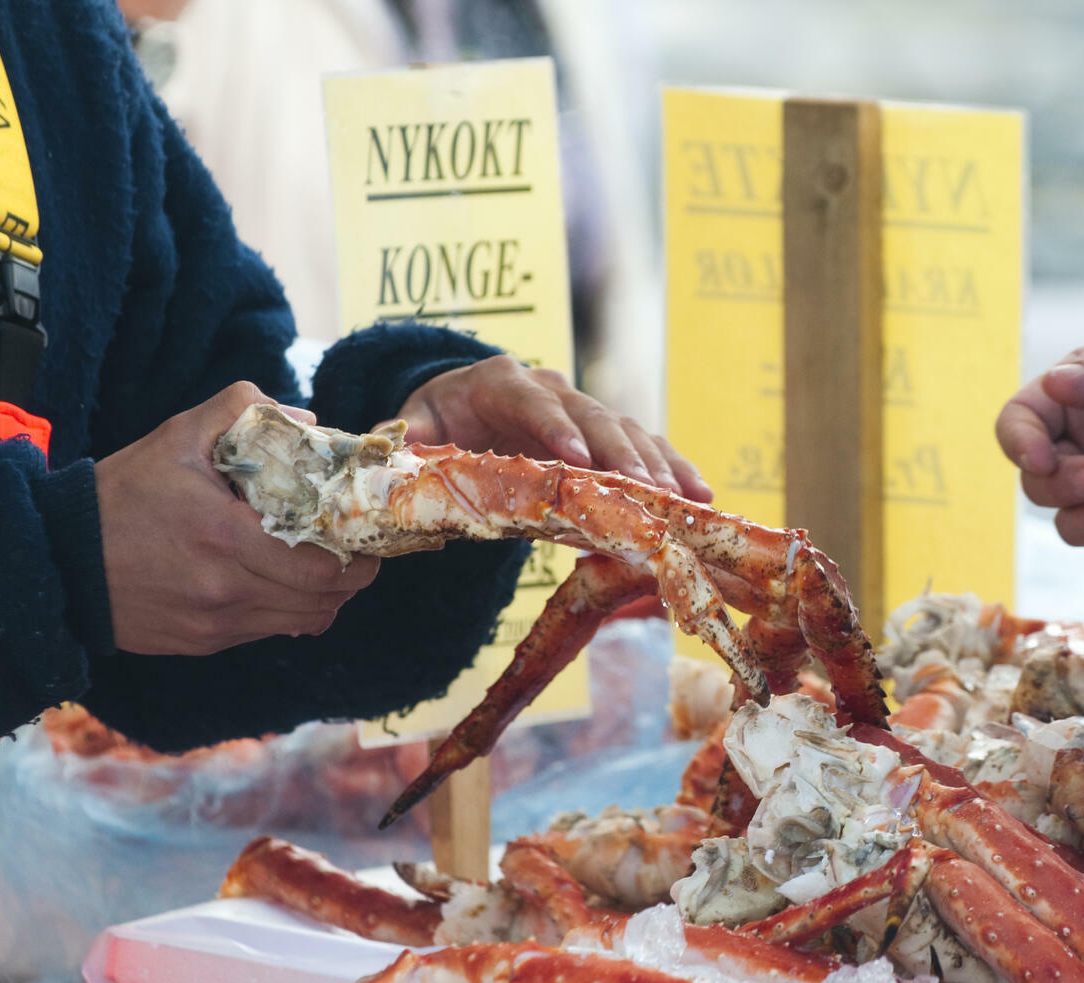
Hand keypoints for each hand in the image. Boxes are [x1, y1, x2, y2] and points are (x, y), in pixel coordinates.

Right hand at [95, 382, 379, 654]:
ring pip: (302, 622)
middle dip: (352, 579)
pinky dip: (289, 612)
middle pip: (322, 600)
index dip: (358, 557)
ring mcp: (214, 622)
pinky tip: (285, 585)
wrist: (59, 558)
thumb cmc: (121, 494)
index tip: (366, 538)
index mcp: (225, 535)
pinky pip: (268, 632)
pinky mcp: (203, 642)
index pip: (322, 566)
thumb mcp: (176, 437)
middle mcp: (224, 587)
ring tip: (327, 570)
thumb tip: (307, 421)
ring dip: (325, 599)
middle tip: (358, 555)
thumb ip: (240, 410)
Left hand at [396, 355, 710, 500]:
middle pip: (592, 417)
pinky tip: (702, 496)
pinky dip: (673, 469)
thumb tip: (381, 455)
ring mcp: (582, 410)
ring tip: (685, 499)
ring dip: (657, 466)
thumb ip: (401, 440)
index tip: (577, 461)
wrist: (458, 405)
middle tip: (647, 491)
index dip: (555, 429)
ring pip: (627, 431)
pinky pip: (644, 448)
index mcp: (498, 382)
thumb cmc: (434, 420)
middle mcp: (549, 387)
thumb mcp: (412, 426)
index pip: (531, 401)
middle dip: (622, 455)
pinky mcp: (604, 434)